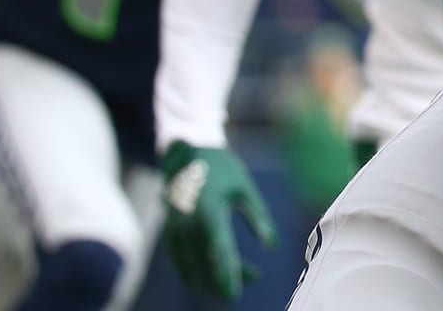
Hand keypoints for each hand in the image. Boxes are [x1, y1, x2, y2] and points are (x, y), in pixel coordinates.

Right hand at [161, 141, 277, 299]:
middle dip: (218, 280)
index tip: (233, 293)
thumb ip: (258, 216)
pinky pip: (179, 255)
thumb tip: (272, 245)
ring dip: (206, 276)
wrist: (186, 149)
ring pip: (190, 262)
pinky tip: (202, 278)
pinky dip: (191, 268)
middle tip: (235, 292)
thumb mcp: (244, 187)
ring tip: (228, 285)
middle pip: (203, 261)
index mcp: (210, 208)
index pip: (219, 248)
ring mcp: (176, 225)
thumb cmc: (221, 167)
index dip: (226, 273)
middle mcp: (189, 220)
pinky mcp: (170, 227)